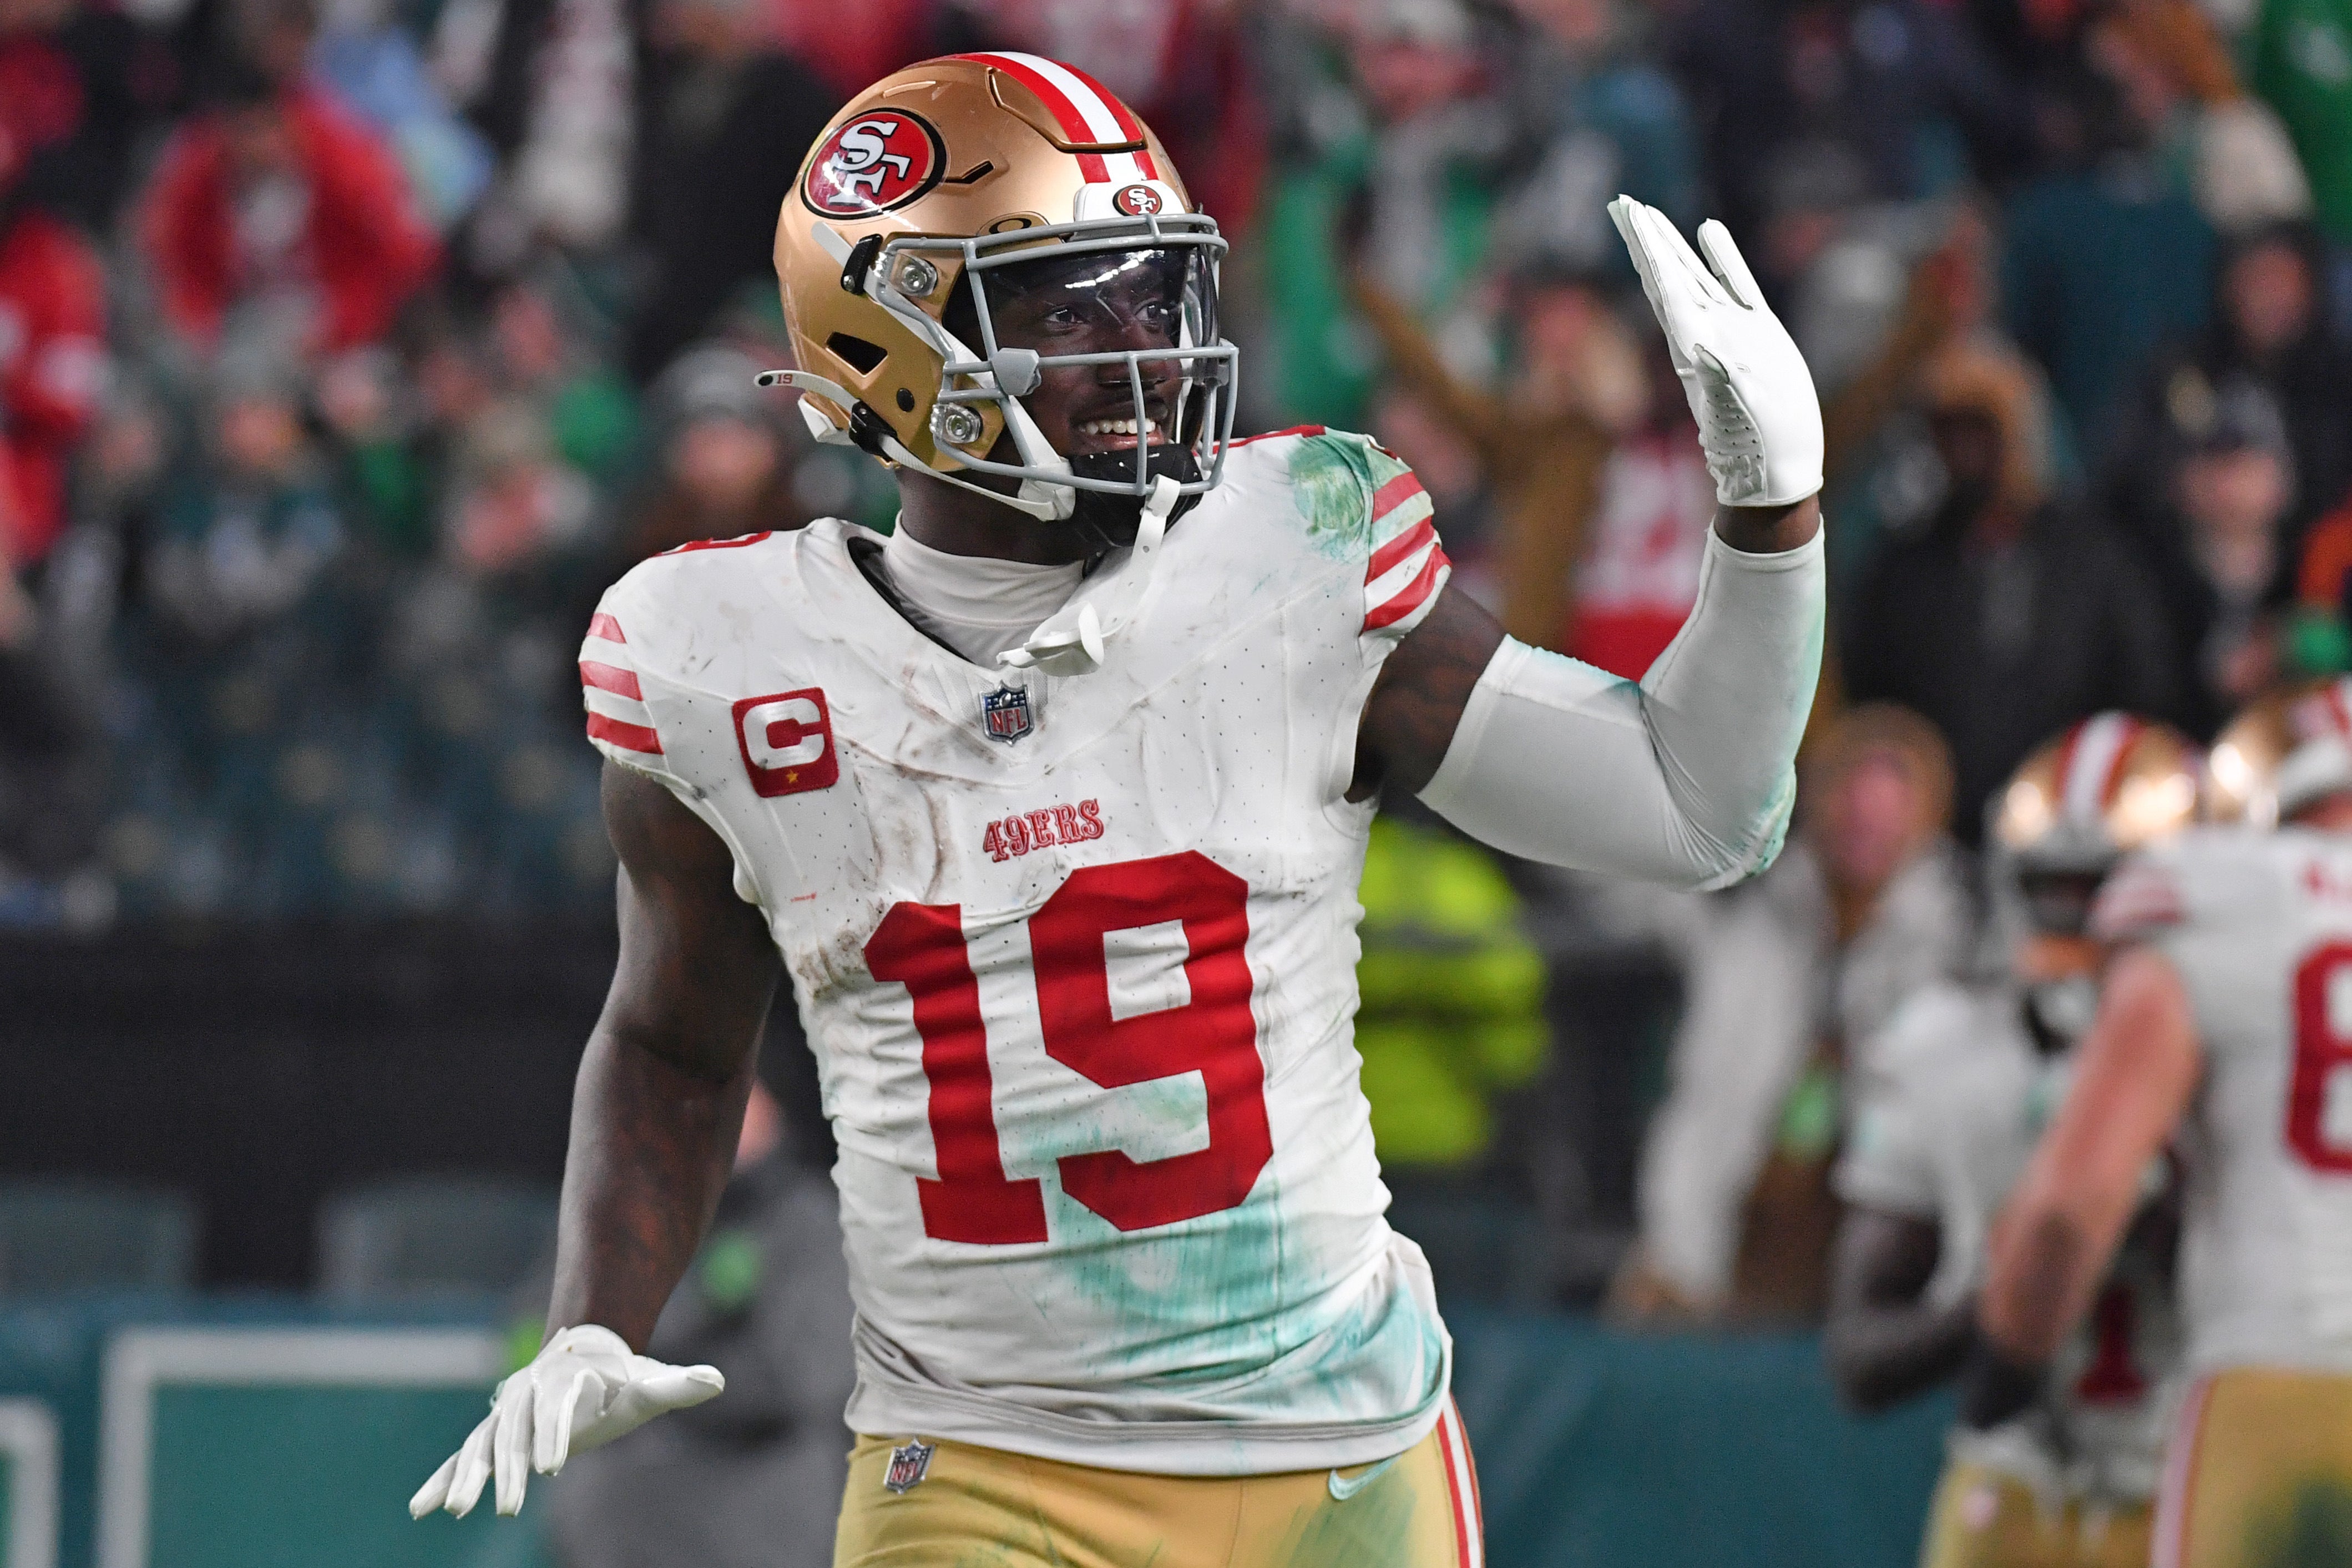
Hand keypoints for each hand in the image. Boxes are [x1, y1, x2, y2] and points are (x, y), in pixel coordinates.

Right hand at [409, 1324, 723, 1519]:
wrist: (583, 1355)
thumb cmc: (622, 1379)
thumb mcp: (649, 1383)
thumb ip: (678, 1384)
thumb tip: (717, 1380)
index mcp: (566, 1382)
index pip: (559, 1410)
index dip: (555, 1437)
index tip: (552, 1468)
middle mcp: (529, 1395)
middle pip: (514, 1433)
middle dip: (506, 1471)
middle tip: (504, 1508)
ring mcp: (506, 1414)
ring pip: (482, 1446)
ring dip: (466, 1478)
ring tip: (454, 1511)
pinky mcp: (492, 1433)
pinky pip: (463, 1457)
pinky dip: (443, 1478)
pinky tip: (421, 1508)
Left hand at [1608, 197, 1823, 508]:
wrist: (1775, 467)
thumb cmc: (1757, 443)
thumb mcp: (1738, 410)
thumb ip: (1720, 378)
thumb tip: (1700, 348)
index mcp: (1694, 343)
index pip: (1665, 285)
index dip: (1648, 248)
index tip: (1628, 215)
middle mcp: (1704, 331)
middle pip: (1666, 274)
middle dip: (1645, 238)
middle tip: (1621, 203)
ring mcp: (1729, 328)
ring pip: (1693, 273)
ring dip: (1670, 244)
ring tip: (1649, 212)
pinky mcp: (1757, 331)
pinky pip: (1735, 283)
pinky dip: (1721, 255)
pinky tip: (1708, 229)